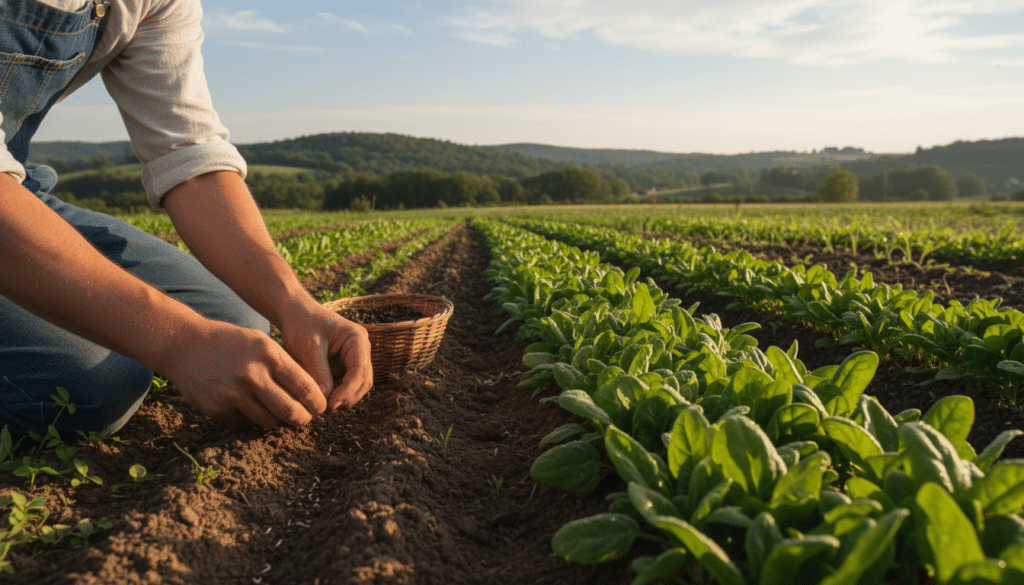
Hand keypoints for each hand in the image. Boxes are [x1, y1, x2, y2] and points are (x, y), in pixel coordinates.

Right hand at [164, 320, 327, 427]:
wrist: (184, 344)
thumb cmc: (231, 342)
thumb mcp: (261, 342)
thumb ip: (284, 365)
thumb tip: (312, 393)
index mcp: (269, 354)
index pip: (305, 387)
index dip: (317, 402)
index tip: (320, 407)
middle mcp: (253, 375)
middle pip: (291, 411)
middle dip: (303, 419)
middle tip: (305, 419)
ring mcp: (234, 394)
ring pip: (269, 421)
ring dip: (278, 421)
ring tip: (280, 414)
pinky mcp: (218, 408)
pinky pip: (246, 422)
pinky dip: (252, 418)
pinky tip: (250, 407)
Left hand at [278, 300, 372, 411]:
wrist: (294, 313)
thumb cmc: (301, 324)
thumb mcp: (308, 347)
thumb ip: (318, 373)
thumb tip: (326, 401)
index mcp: (357, 339)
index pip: (361, 371)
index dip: (348, 392)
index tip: (330, 406)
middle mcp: (360, 350)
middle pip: (363, 382)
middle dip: (347, 398)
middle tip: (325, 411)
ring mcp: (353, 359)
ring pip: (356, 388)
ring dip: (341, 399)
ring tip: (320, 407)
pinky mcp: (343, 367)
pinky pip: (344, 387)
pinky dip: (334, 396)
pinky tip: (319, 400)